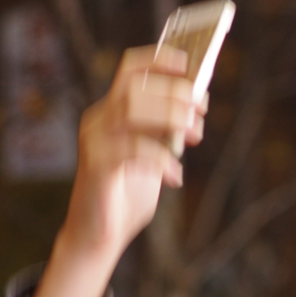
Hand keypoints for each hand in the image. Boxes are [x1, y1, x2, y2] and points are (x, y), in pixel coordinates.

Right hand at [26, 45, 205, 296]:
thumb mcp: (153, 155)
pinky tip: (175, 177)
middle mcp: (98, 120)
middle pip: (136, 88)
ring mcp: (94, 142)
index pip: (129, 70)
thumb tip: (198, 104)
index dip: (159, 59)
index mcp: (111, 112)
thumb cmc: (128, 194)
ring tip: (193, 135)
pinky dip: (162, 160)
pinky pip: (132, 150)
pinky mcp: (96, 167)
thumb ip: (167, 131)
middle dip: (175, 94)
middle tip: (201, 111)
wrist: (99, 237)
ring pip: (132, 110)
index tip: (188, 64)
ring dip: (170, 117)